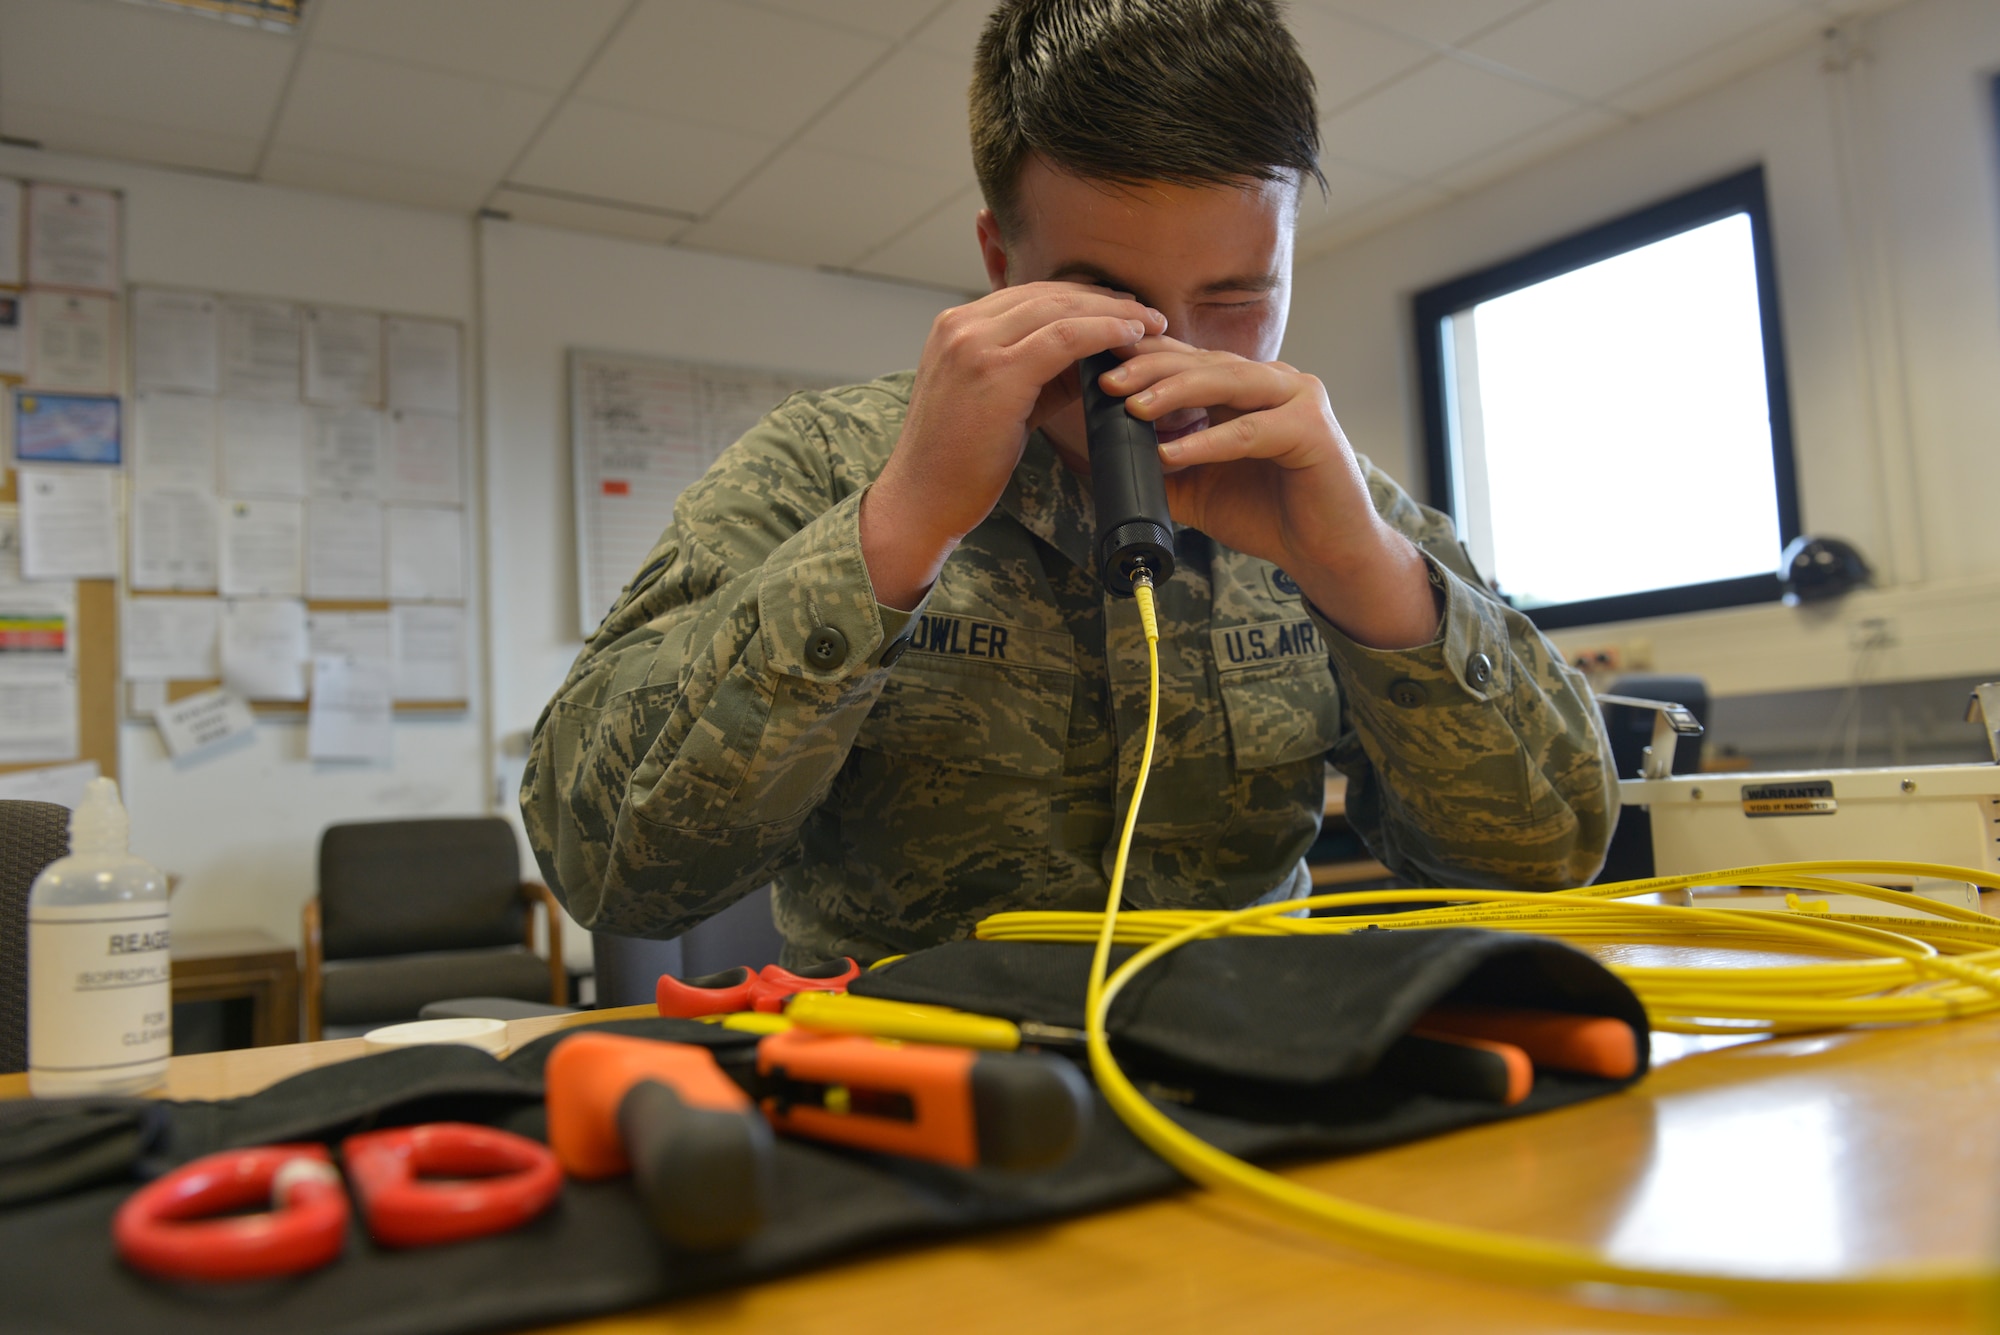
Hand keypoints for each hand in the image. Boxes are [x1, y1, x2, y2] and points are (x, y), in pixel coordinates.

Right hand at [862, 283, 1165, 609]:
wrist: (920, 501)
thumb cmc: (955, 462)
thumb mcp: (994, 402)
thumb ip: (1035, 373)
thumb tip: (1090, 358)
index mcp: (955, 328)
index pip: (1028, 295)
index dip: (1079, 297)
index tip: (1118, 309)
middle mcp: (961, 327)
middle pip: (1047, 294)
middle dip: (1102, 299)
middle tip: (1144, 312)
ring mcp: (975, 346)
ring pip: (1060, 308)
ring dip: (1112, 312)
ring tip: (1149, 324)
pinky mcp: (997, 373)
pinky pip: (1065, 338)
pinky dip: (1105, 331)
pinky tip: (1132, 337)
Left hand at [1101, 339, 1439, 649]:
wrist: (1325, 554)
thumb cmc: (1268, 515)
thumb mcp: (1198, 487)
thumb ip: (1161, 466)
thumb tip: (1104, 457)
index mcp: (1248, 387)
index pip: (1190, 360)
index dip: (1146, 358)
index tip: (1099, 363)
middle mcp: (1274, 381)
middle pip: (1204, 362)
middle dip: (1151, 368)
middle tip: (1107, 381)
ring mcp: (1298, 399)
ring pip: (1227, 383)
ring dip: (1176, 392)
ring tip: (1133, 406)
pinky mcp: (1313, 430)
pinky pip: (1250, 431)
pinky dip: (1208, 441)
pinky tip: (1172, 451)